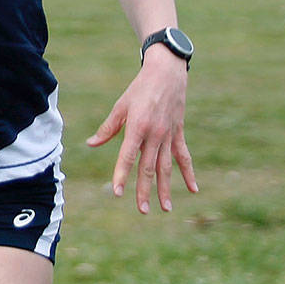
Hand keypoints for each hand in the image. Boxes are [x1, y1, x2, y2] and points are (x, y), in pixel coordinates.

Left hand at [86, 51, 196, 213]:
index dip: (122, 174)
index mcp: (137, 126)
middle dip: (145, 190)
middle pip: (148, 167)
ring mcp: (169, 135)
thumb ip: (108, 128)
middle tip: (143, 210)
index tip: (118, 192)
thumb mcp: (120, 106)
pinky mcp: (179, 133)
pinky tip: (193, 190)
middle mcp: (154, 134)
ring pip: (167, 167)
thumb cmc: (139, 89)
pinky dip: (189, 173)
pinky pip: (184, 156)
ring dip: (166, 188)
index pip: (127, 156)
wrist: (167, 73)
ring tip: (165, 208)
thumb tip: (91, 144)